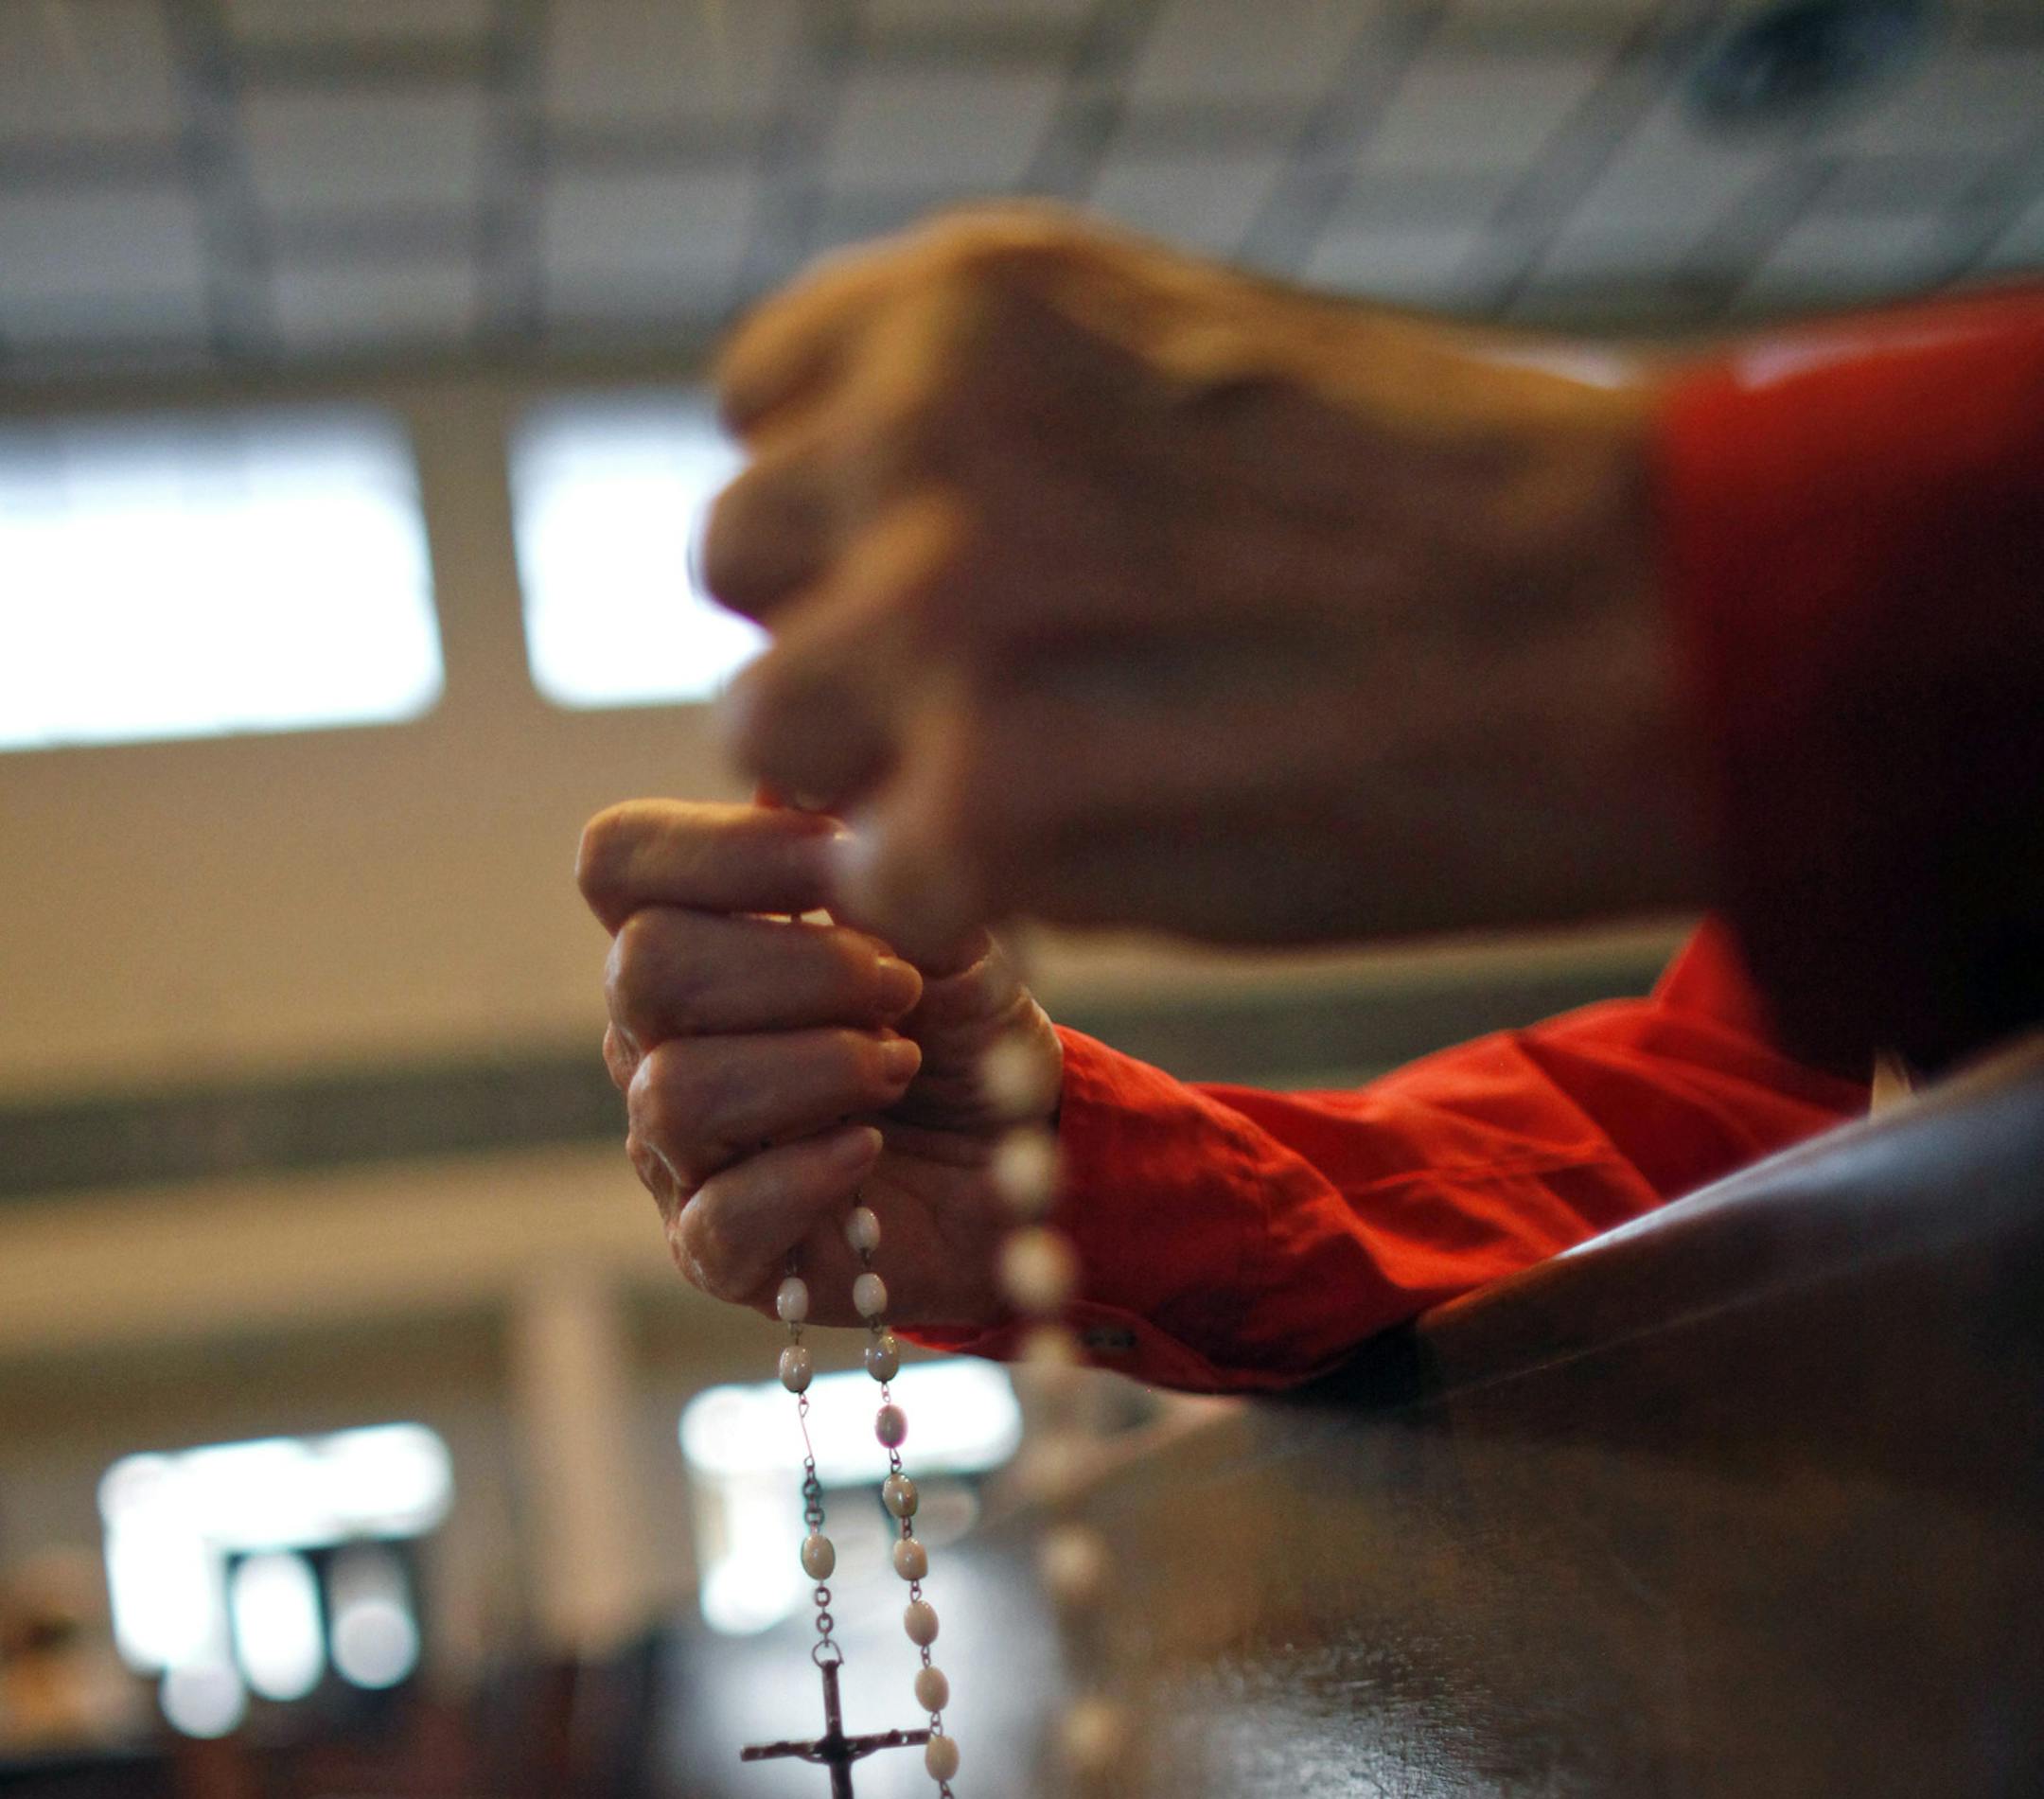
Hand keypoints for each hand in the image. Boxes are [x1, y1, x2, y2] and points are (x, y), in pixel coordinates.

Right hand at [576, 798, 1060, 1324]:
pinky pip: (720, 1215)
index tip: (848, 861)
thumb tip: (806, 783)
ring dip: (813, 1069)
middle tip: (899, 989)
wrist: (1024, 1171)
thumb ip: (876, 864)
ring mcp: (675, 1153)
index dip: (726, 847)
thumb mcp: (948, 930)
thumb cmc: (962, 1034)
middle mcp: (653, 1040)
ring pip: (676, 1091)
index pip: (620, 860)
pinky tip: (868, 1150)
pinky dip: (808, 1173)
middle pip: (644, 968)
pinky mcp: (717, 1255)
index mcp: (686, 935)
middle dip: (796, 966)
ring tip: (897, 1068)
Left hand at [705, 208, 1704, 955]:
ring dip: (883, 781)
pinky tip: (1091, 871)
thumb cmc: (1441, 516)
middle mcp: (923, 431)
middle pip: (744, 574)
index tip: (956, 585)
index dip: (847, 521)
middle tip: (1011, 709)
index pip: (764, 412)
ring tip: (1057, 790)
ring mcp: (944, 611)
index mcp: (968, 302)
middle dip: (849, 649)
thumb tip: (864, 541)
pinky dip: (964, 904)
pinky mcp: (993, 796)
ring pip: (772, 736)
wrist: (1629, 628)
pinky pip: (876, 881)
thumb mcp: (1189, 365)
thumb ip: (1005, 426)